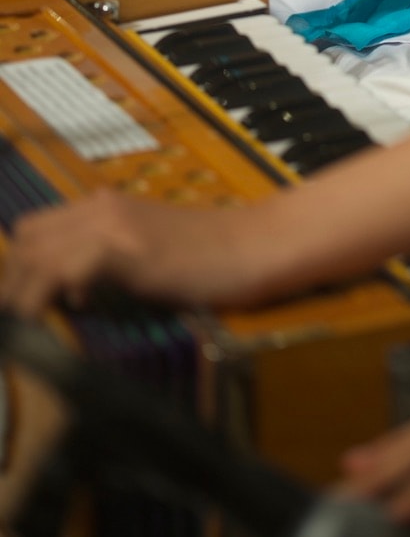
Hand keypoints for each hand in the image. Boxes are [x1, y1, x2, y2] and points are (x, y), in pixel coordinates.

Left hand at [0, 191, 283, 314]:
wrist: (258, 245)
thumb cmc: (214, 257)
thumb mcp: (149, 255)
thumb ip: (110, 263)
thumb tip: (71, 297)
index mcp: (106, 206)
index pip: (35, 230)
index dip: (21, 270)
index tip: (20, 309)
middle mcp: (102, 207)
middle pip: (27, 238)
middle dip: (14, 283)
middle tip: (19, 324)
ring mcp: (113, 223)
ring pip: (36, 251)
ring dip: (24, 294)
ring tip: (28, 329)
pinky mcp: (126, 246)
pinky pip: (64, 269)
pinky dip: (50, 297)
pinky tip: (70, 315)